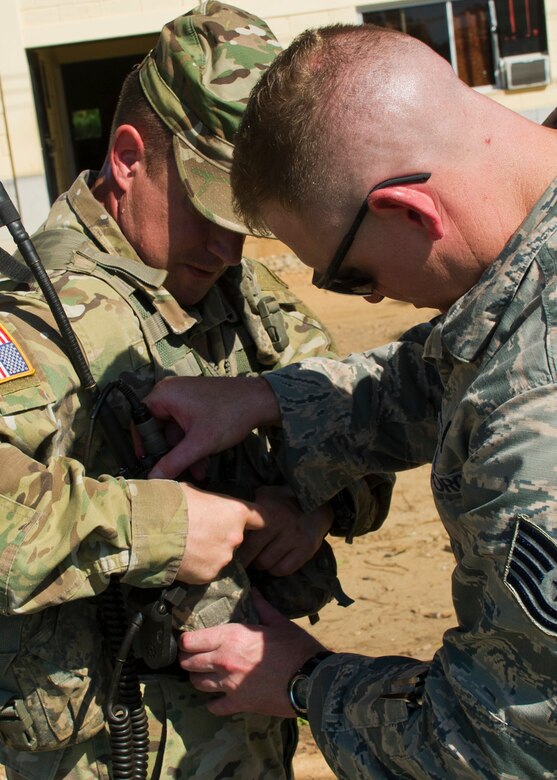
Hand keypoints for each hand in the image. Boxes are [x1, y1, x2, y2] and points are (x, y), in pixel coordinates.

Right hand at [144, 376, 279, 478]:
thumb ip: (173, 462)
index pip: (140, 421)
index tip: (148, 463)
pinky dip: (193, 444)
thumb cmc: (230, 415)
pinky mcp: (197, 404)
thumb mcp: (198, 443)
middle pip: (159, 429)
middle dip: (171, 454)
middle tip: (177, 473)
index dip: (143, 445)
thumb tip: (152, 478)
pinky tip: (203, 463)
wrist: (260, 401)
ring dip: (185, 454)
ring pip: (175, 432)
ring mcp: (185, 398)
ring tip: (197, 473)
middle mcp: (171, 393)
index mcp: (164, 395)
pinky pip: (187, 428)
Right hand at [176, 484, 266, 583]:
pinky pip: (207, 570)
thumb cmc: (171, 503)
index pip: (262, 519)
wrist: (150, 529)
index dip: (253, 521)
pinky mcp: (209, 575)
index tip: (247, 522)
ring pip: (222, 556)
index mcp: (236, 512)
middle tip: (202, 532)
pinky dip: (198, 566)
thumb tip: (209, 504)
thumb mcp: (195, 492)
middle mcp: (236, 537)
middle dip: (223, 537)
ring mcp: (223, 558)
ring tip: (188, 545)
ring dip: (210, 553)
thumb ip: (211, 502)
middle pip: (237, 539)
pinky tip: (183, 557)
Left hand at [179, 591, 326, 715]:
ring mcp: (229, 685)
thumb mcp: (278, 622)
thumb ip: (261, 606)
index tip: (188, 639)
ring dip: (197, 678)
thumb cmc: (296, 648)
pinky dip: (212, 703)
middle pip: (188, 662)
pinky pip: (214, 707)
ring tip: (203, 674)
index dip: (185, 640)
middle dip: (187, 658)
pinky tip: (215, 699)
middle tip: (192, 656)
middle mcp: (224, 661)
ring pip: (197, 684)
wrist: (310, 680)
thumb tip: (254, 590)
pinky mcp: (238, 704)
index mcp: (231, 637)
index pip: (191, 641)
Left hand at [238, 486, 333, 575]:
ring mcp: (296, 538)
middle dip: (247, 560)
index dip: (237, 548)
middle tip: (244, 559)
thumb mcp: (264, 496)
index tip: (233, 551)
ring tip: (259, 559)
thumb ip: (249, 509)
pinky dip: (276, 569)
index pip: (246, 539)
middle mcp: (283, 525)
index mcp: (269, 512)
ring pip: (268, 564)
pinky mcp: (307, 549)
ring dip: (261, 564)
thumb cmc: (283, 501)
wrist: (316, 503)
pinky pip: (284, 569)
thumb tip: (229, 523)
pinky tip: (274, 562)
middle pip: (255, 555)